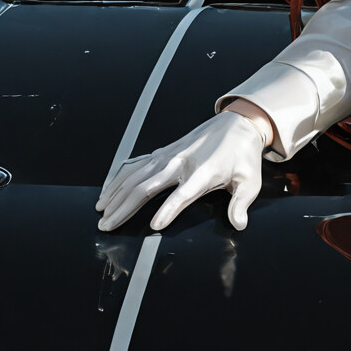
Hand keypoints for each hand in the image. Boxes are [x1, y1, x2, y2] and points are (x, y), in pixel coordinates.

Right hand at [96, 109, 270, 233]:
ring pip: (134, 176)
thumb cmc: (243, 156)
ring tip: (101, 212)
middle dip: (123, 208)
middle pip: (146, 187)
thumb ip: (241, 204)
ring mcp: (168, 156)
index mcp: (203, 173)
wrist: (237, 125)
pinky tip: (107, 190)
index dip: (168, 210)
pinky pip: (134, 164)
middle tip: (107, 226)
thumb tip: (239, 224)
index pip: (182, 195)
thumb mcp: (250, 182)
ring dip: (115, 194)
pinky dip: (118, 177)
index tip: (154, 226)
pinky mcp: (162, 152)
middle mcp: (180, 163)